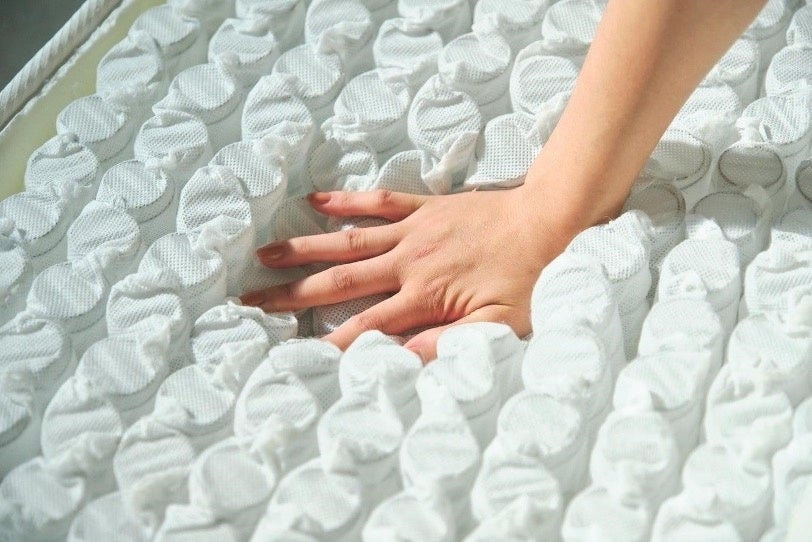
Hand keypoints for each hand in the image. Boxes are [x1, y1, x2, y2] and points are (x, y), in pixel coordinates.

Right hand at [240, 186, 580, 361]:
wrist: (553, 220)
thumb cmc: (534, 278)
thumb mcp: (502, 326)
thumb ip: (450, 343)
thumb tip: (402, 359)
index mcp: (425, 296)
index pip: (365, 327)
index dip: (329, 343)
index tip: (290, 354)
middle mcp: (409, 262)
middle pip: (340, 281)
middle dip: (293, 294)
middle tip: (251, 300)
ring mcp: (414, 231)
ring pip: (349, 240)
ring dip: (305, 247)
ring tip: (265, 254)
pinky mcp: (425, 208)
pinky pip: (380, 202)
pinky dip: (347, 201)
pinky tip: (316, 200)